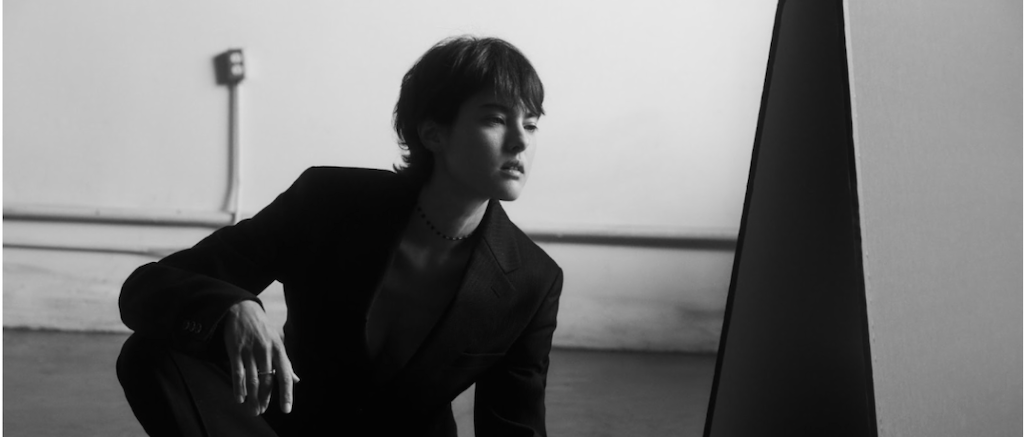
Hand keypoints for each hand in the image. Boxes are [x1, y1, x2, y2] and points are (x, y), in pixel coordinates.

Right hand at [223, 300, 299, 415]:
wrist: (242, 309)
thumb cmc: (262, 329)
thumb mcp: (277, 342)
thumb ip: (285, 363)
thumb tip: (296, 380)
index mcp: (279, 350)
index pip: (285, 376)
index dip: (287, 393)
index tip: (286, 409)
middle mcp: (266, 351)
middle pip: (267, 381)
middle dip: (265, 399)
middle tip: (261, 412)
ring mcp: (250, 351)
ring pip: (252, 379)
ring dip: (252, 397)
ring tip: (253, 410)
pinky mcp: (235, 350)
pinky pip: (238, 372)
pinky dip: (238, 387)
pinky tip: (239, 399)